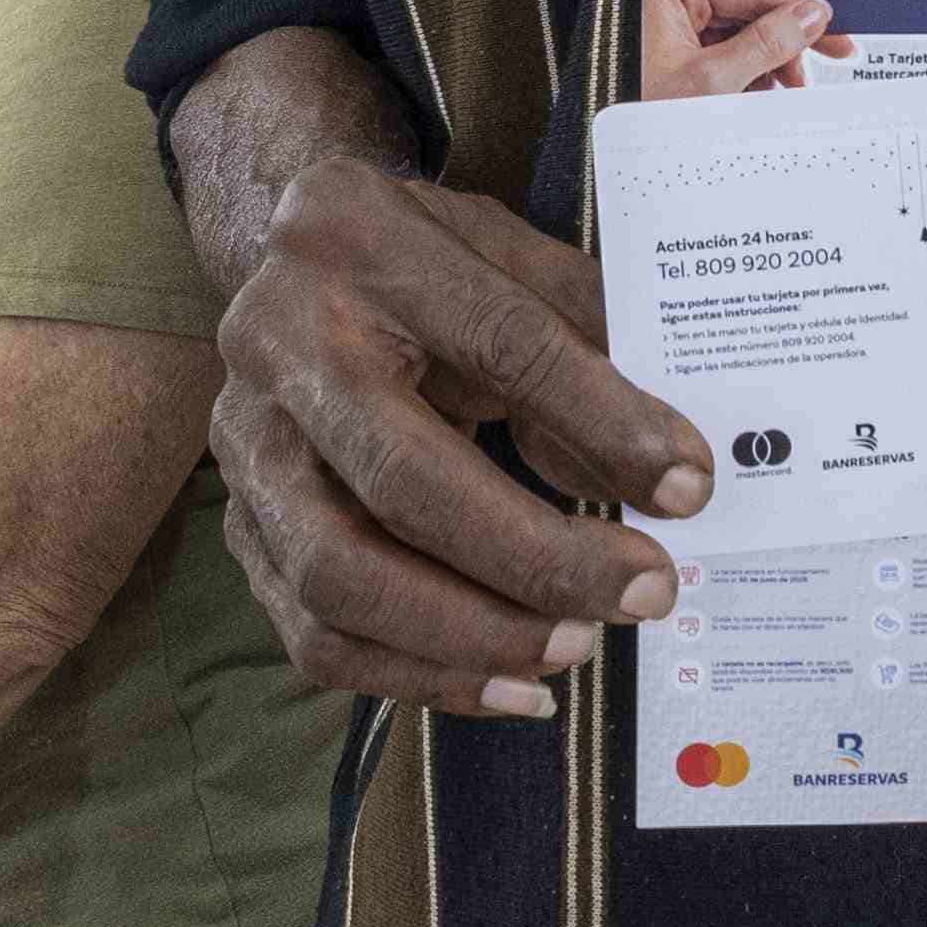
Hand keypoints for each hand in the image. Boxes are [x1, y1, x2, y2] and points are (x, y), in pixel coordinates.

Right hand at [207, 161, 708, 719]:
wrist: (288, 262)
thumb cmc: (423, 262)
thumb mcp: (512, 260)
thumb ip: (587, 353)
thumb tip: (671, 477)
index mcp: (357, 239)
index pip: (496, 339)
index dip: (598, 417)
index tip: (687, 485)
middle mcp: (278, 341)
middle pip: (400, 478)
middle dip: (532, 557)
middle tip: (641, 592)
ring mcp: (245, 443)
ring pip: (339, 577)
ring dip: (472, 636)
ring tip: (577, 645)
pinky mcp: (239, 526)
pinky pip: (316, 635)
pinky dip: (422, 679)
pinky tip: (513, 687)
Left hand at [637, 0, 846, 100]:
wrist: (599, 156)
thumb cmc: (637, 112)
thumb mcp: (713, 80)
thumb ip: (767, 43)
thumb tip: (810, 15)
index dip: (799, 13)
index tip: (833, 32)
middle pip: (746, 12)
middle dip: (778, 48)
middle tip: (803, 79)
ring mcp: (665, 24)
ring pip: (737, 36)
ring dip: (761, 67)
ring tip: (770, 96)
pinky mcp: (668, 51)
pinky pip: (719, 53)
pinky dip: (741, 76)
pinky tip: (749, 97)